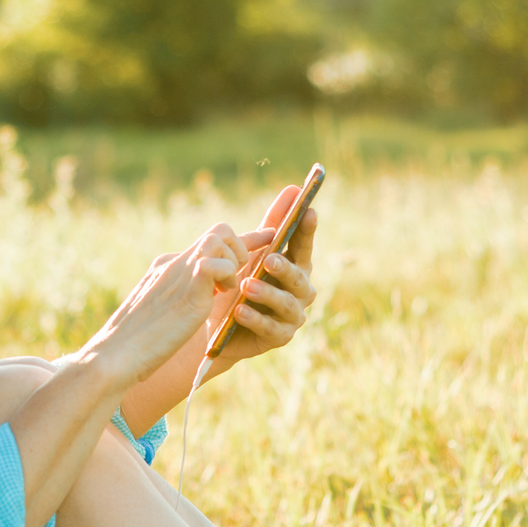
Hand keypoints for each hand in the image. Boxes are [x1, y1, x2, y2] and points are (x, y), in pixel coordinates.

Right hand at [86, 223, 248, 383]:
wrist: (115, 354)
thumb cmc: (135, 344)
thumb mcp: (160, 313)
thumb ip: (176, 300)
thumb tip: (186, 305)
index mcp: (167, 268)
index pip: (207, 242)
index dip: (241, 240)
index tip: (265, 236)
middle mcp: (173, 263)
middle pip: (219, 230)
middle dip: (243, 247)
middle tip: (240, 277)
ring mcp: (179, 271)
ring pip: (221, 236)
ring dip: (235, 261)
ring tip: (227, 290)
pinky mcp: (188, 287)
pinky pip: (217, 262)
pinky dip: (228, 276)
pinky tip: (220, 297)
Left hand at [202, 183, 318, 369]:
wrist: (218, 325)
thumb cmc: (240, 282)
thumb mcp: (251, 252)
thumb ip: (272, 223)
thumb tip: (293, 189)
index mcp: (296, 267)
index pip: (304, 246)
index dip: (307, 230)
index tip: (309, 211)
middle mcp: (300, 291)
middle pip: (299, 277)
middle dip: (285, 268)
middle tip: (268, 260)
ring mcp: (293, 316)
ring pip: (286, 304)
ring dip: (267, 294)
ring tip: (245, 286)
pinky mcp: (280, 337)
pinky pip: (270, 328)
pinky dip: (255, 318)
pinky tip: (239, 310)